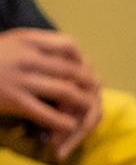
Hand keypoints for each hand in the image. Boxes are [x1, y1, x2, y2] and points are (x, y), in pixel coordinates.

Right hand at [0, 28, 103, 160]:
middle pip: (71, 70)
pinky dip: (61, 121)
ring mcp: (21, 80)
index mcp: (27, 39)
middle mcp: (27, 58)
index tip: (84, 65)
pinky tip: (69, 124)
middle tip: (95, 90)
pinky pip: (45, 112)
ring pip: (64, 92)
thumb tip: (70, 52)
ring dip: (80, 102)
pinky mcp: (14, 101)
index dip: (80, 56)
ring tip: (87, 107)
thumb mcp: (11, 41)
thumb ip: (36, 44)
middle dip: (86, 82)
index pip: (68, 44)